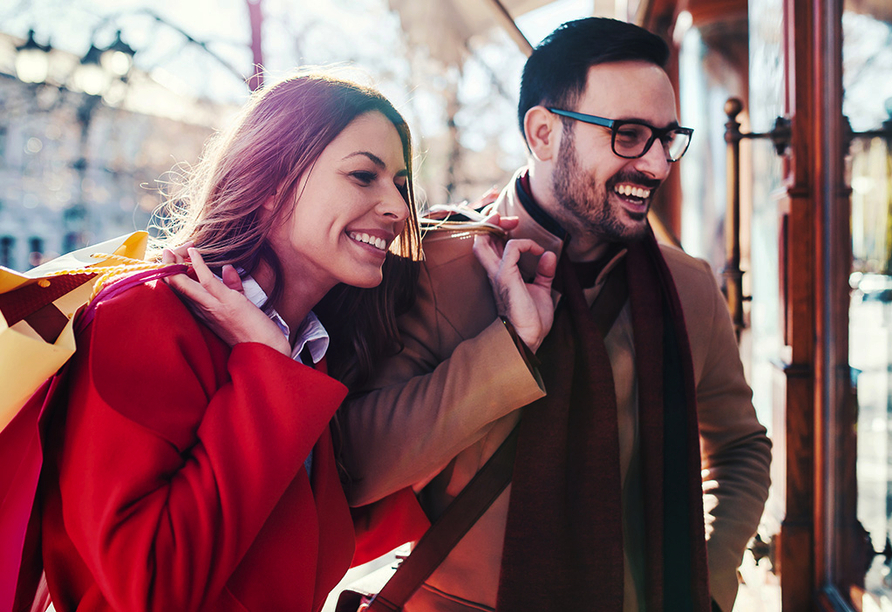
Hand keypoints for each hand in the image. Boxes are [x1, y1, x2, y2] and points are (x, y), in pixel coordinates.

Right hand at [162, 247, 290, 355]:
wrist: (266, 349)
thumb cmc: (254, 330)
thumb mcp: (239, 304)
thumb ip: (233, 285)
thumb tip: (227, 267)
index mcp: (203, 311)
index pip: (181, 292)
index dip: (174, 276)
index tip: (177, 260)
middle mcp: (202, 310)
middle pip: (175, 287)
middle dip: (167, 268)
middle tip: (167, 252)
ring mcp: (213, 306)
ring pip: (183, 284)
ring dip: (174, 265)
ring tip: (171, 250)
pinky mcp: (226, 302)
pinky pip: (206, 280)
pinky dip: (198, 264)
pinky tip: (193, 251)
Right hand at [472, 231, 556, 352]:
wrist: (527, 338)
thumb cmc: (532, 320)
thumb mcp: (541, 291)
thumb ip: (543, 273)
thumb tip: (549, 255)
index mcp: (500, 275)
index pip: (489, 245)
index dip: (496, 230)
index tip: (513, 224)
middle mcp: (494, 272)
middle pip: (480, 239)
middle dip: (491, 223)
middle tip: (510, 220)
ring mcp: (497, 274)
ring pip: (484, 240)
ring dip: (498, 225)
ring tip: (513, 223)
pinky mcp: (506, 276)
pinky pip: (512, 248)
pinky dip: (525, 244)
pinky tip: (537, 250)